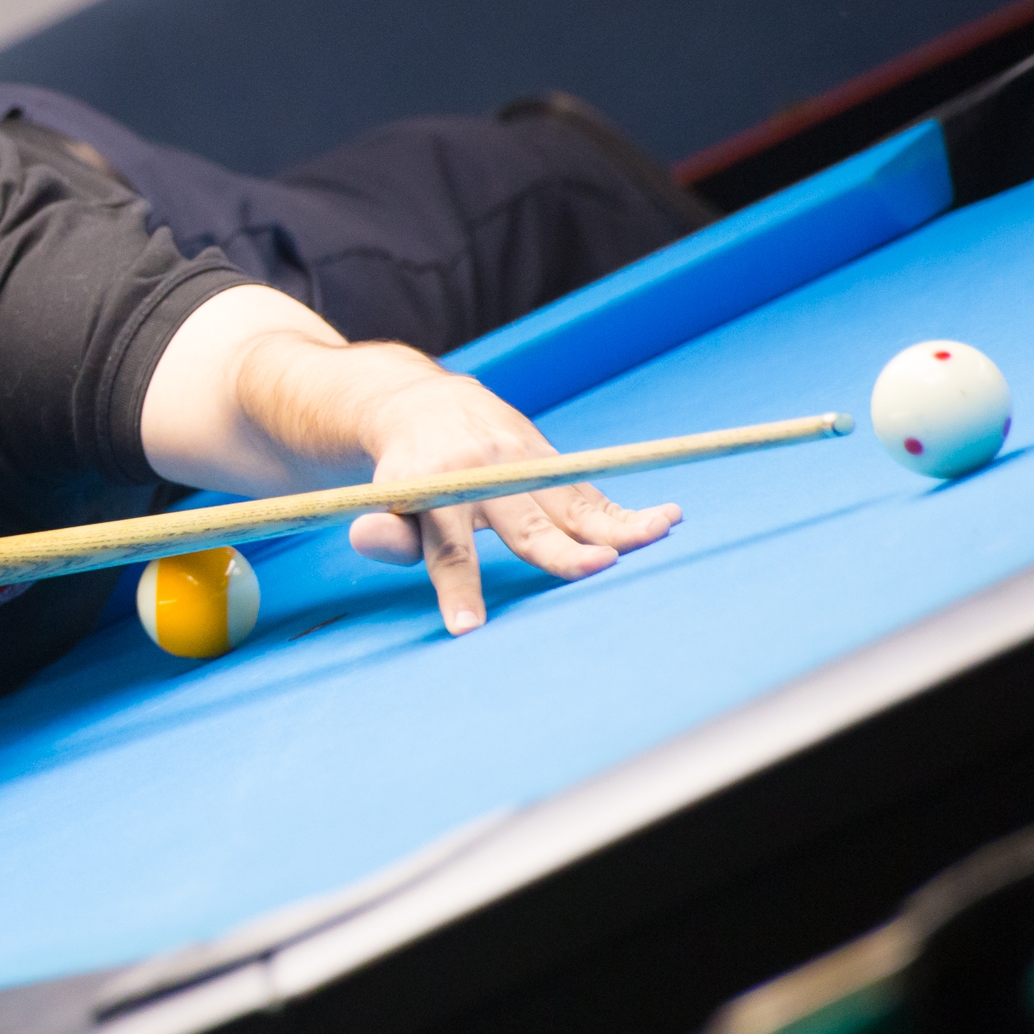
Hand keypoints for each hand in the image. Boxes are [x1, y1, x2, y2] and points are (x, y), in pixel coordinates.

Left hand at [345, 374, 680, 635]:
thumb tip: (367, 539)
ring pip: (571, 502)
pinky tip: (666, 519)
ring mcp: (521, 461)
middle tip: (593, 569)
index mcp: (435, 487)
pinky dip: (625, 511)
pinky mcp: (547, 458)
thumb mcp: (382, 499)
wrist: (423, 405)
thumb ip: (384, 531)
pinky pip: (588, 492)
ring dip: (617, 522)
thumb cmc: (404, 474)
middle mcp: (484, 471)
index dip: (458, 588)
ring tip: (659, 533)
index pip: (447, 548)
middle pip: (525, 524)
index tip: (468, 628)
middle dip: (559, 549)